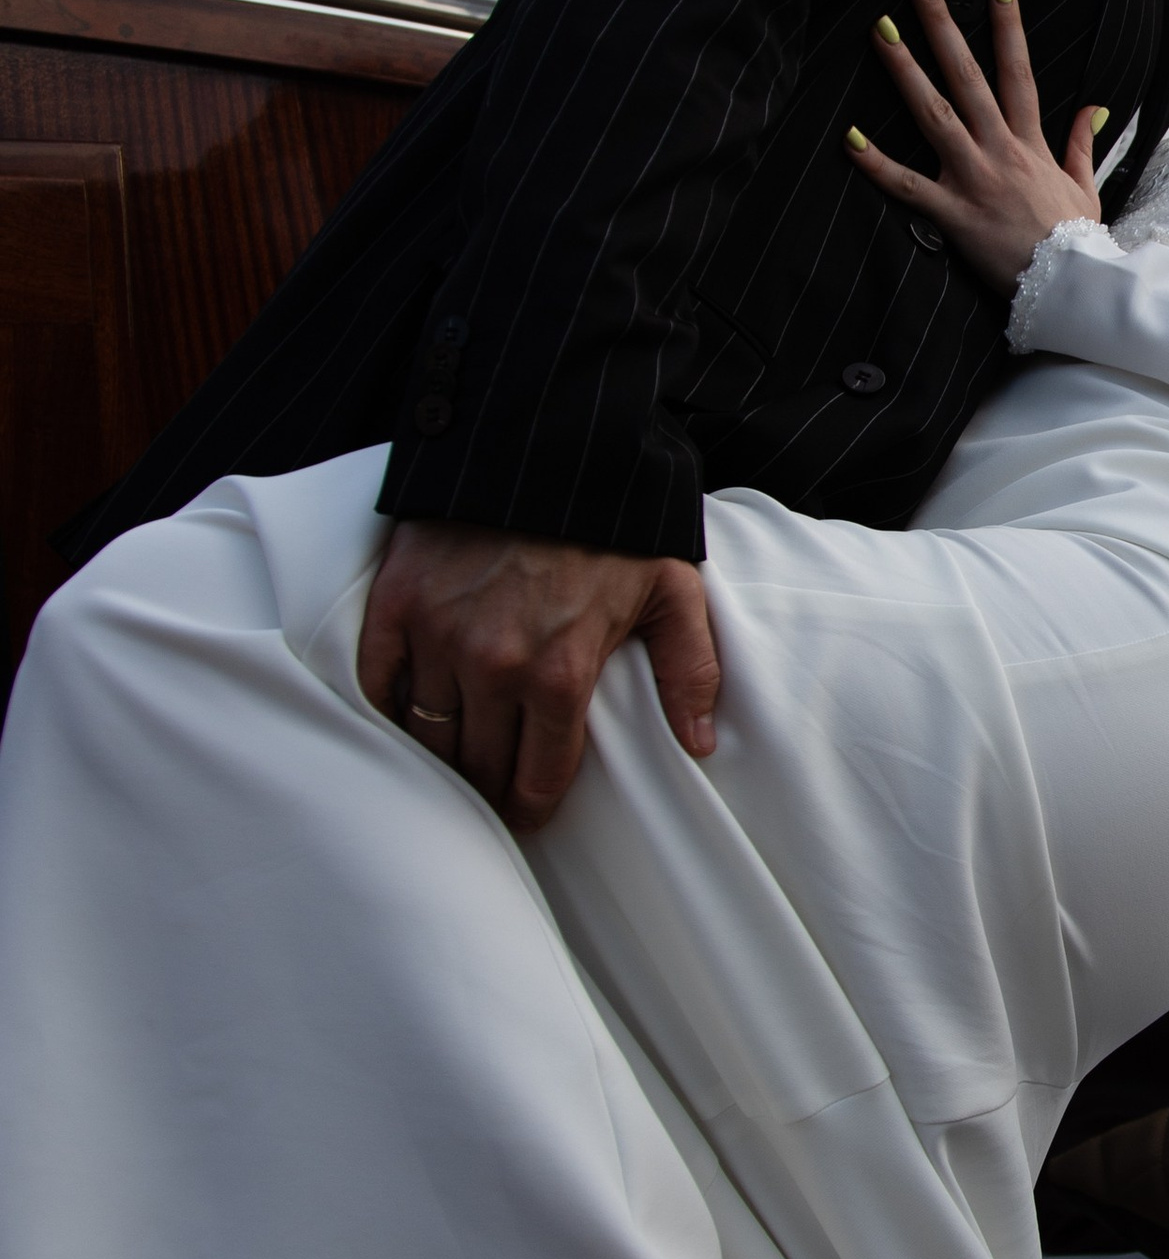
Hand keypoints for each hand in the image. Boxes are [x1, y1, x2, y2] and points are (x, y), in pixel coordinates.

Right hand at [358, 520, 720, 833]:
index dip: (533, 808)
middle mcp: (494, 668)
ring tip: (453, 763)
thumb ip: (688, 670)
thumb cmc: (614, 523)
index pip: (537, 778)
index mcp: (561, 675)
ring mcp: (438, 638)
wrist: (542, 442)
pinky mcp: (395, 606)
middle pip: (478, 768)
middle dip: (488, 790)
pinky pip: (379, 686)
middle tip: (491, 795)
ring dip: (440, 756)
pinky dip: (391, 708)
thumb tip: (698, 743)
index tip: (529, 816)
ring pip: (427, 737)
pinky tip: (410, 717)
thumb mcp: (673, 591)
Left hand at [846, 0, 1108, 292]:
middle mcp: (1000, 150)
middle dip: (944, 27)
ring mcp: (974, 178)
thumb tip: (1093, 108)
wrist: (1071, 285)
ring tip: (882, 30)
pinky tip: (847, 137)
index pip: (1019, 71)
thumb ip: (1081, 144)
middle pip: (968, 76)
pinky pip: (907, 185)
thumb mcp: (1086, 187)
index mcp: (1031, 142)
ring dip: (906, 71)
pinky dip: (876, 163)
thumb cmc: (1076, 239)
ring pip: (935, 114)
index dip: (1009, 26)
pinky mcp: (953, 213)